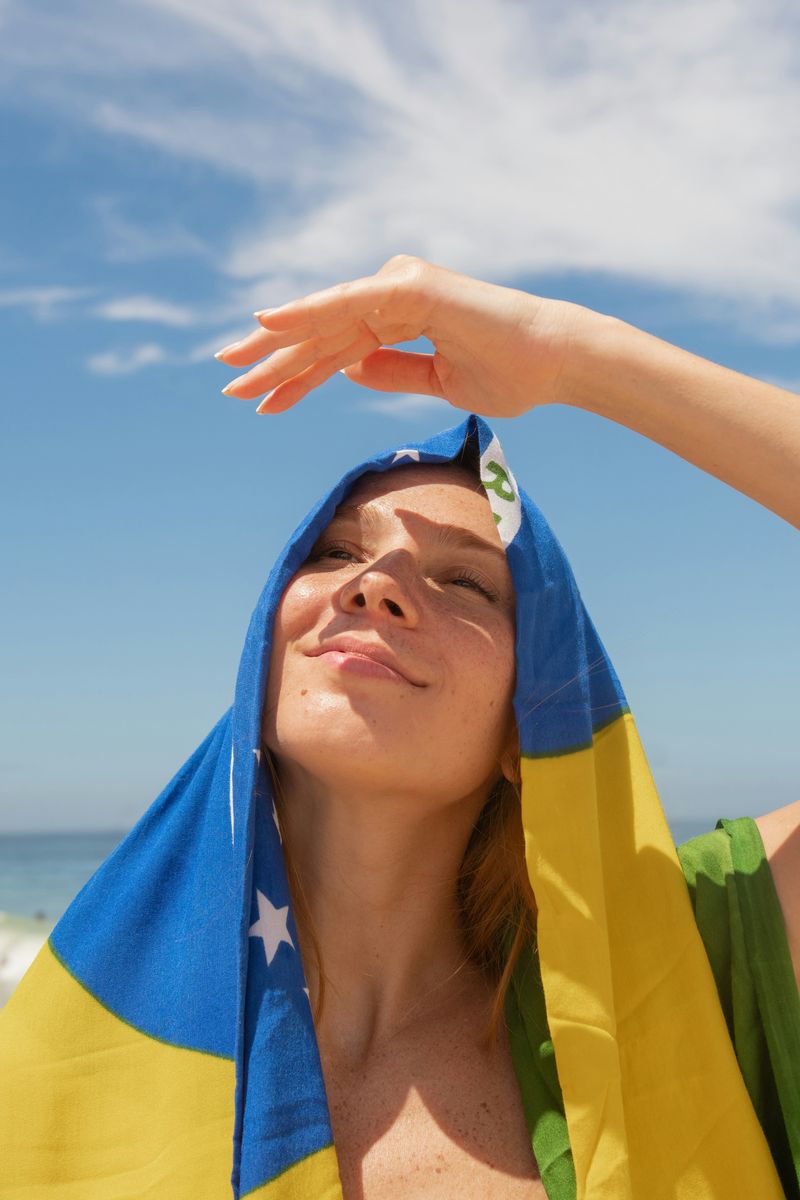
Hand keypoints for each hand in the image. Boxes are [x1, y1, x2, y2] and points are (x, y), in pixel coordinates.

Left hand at [215, 254, 583, 415]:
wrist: (555, 362)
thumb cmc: (510, 373)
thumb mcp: (437, 380)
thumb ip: (393, 370)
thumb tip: (349, 370)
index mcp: (401, 315)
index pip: (337, 349)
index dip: (298, 375)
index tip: (261, 398)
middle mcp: (394, 294)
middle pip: (322, 333)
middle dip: (274, 361)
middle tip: (228, 383)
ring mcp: (400, 287)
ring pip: (327, 322)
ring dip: (279, 348)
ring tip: (234, 371)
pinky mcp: (409, 289)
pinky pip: (348, 305)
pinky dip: (307, 313)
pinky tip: (266, 324)